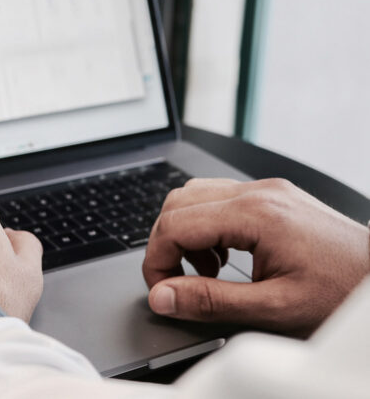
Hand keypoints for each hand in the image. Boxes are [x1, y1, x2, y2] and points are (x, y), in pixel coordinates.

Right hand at [142, 178, 369, 336]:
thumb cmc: (342, 293)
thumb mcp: (274, 309)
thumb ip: (210, 301)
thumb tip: (163, 296)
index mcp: (255, 214)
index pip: (175, 223)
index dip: (157, 259)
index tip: (162, 290)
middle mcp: (256, 192)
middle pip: (178, 202)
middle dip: (165, 244)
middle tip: (177, 282)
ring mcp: (264, 190)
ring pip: (194, 195)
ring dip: (185, 233)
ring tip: (206, 270)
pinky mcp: (270, 196)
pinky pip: (218, 199)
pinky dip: (206, 227)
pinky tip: (223, 255)